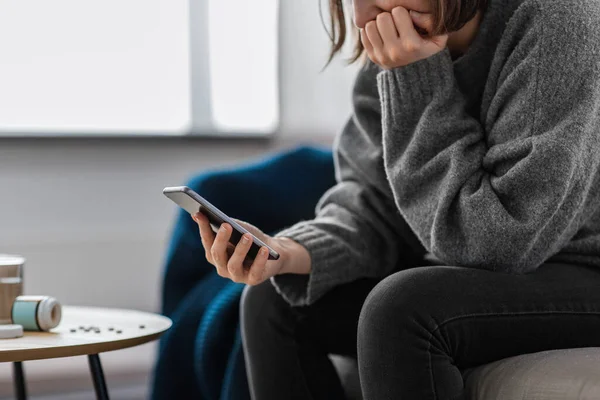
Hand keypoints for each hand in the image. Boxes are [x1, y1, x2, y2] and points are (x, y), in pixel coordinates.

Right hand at [193, 213, 310, 284]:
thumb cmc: (252, 239)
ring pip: (234, 265)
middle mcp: (222, 267)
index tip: (200, 214)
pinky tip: (264, 249)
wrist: (274, 252)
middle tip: (226, 226)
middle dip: (221, 240)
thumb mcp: (239, 229)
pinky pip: (254, 271)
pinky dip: (259, 260)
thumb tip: (199, 214)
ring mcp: (236, 275)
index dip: (203, 228)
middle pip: (217, 254)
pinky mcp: (252, 279)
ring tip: (247, 236)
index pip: (207, 241)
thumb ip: (223, 224)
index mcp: (215, 254)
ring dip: (240, 250)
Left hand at [361, 7, 447, 69]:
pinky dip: (371, 31)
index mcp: (412, 45)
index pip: (398, 12)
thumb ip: (431, 21)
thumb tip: (412, 14)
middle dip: (389, 16)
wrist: (416, 71)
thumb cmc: (427, 47)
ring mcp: (382, 56)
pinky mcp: (373, 57)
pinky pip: (364, 34)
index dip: (402, 12)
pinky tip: (381, 34)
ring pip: (370, 26)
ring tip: (387, 28)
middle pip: (382, 18)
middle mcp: (395, 52)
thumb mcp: (439, 36)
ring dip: (378, 24)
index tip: (406, 20)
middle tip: (394, 23)